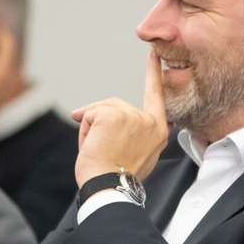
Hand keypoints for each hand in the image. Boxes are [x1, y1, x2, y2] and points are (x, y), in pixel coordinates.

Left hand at [71, 54, 169, 185]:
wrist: (110, 188)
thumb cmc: (119, 179)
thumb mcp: (139, 156)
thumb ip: (136, 135)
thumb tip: (109, 122)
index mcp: (159, 131)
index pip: (156, 96)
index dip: (153, 74)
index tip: (153, 55)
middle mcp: (149, 121)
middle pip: (117, 106)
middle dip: (100, 121)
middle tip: (97, 149)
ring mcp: (131, 115)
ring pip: (101, 112)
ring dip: (91, 131)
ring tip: (97, 153)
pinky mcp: (112, 114)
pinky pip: (90, 116)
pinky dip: (84, 132)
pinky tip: (92, 147)